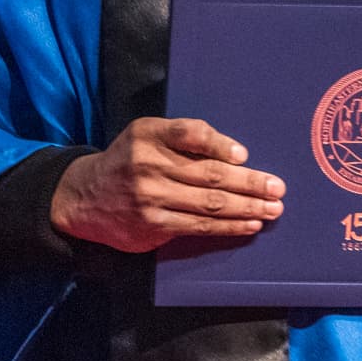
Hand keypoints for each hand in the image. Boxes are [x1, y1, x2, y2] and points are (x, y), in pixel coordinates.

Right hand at [50, 118, 285, 253]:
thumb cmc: (129, 161)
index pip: (189, 134)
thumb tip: (234, 156)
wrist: (84, 197)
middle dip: (249, 182)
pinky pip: (199, 226)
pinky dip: (229, 226)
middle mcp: (148, 164)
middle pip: (208, 174)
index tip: (243, 156)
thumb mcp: (146, 136)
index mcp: (148, 135)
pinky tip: (250, 224)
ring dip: (247, 207)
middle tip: (277, 187)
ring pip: (209, 203)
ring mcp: (151, 198)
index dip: (219, 145)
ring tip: (272, 207)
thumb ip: (183, 138)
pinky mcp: (154, 225)